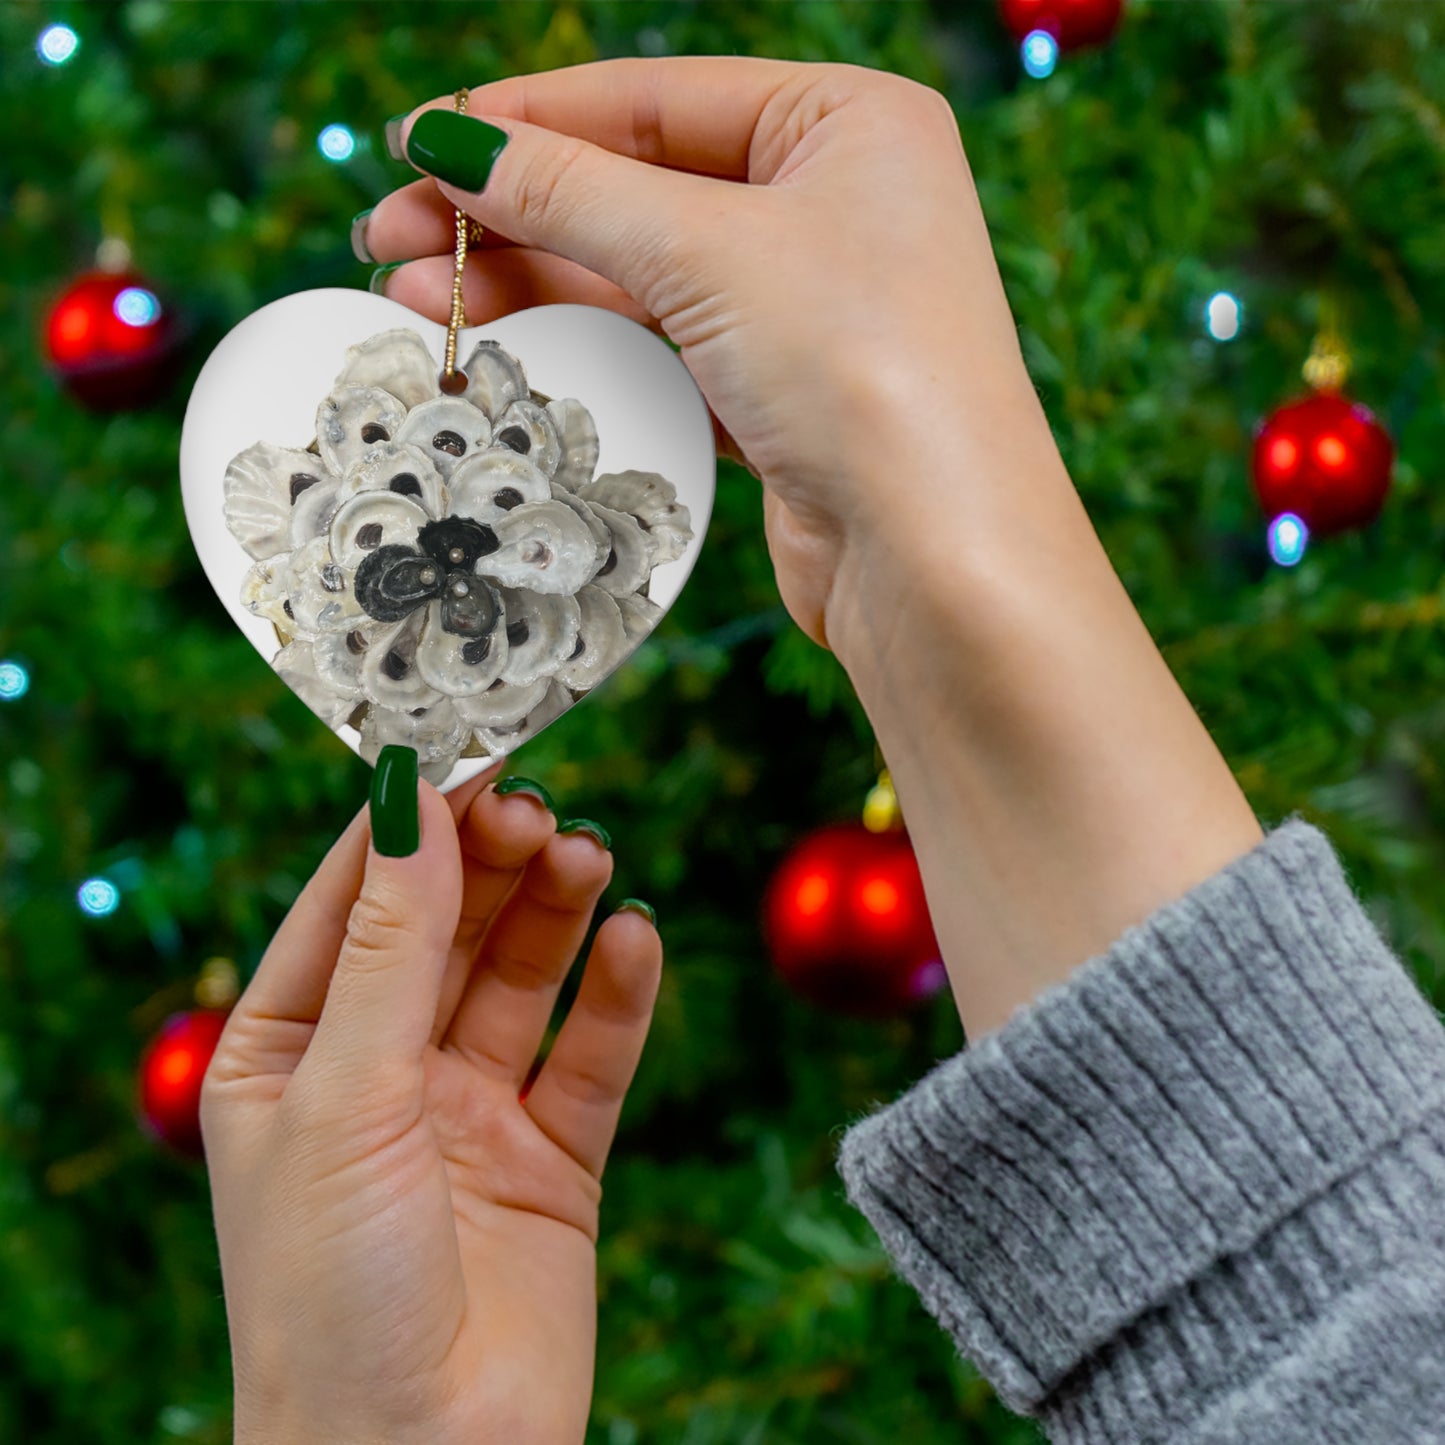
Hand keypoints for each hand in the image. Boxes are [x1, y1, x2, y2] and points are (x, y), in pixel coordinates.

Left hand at [201, 769, 660, 1444]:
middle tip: (541, 809)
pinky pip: (591, 1056)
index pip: (351, 903)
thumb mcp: (345, 1095)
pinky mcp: (552, 1159)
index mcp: (288, 1053)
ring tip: (590, 858)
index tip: (467, 750)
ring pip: (521, 978)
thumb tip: (409, 799)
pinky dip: (617, 995)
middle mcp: (380, 1074)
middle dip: (491, 863)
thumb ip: (390, 946)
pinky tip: (635, 939)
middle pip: (446, 929)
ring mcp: (469, 1114)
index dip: (408, 826)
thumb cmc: (330, 1295)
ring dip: (556, 911)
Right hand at [363, 59, 1262, 1038]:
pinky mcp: (782, 394)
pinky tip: (496, 342)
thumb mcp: (706, 252)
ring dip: (529, 281)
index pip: (656, 98)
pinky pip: (662, 347)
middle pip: (639, 187)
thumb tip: (447, 143)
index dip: (528, 119)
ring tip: (413, 292)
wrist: (937, 558)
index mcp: (848, 124)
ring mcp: (809, 305)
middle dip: (512, 211)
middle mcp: (835, 205)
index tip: (419, 142)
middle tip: (391, 232)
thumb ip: (570, 192)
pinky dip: (582, 344)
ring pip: (641, 274)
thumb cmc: (865, 372)